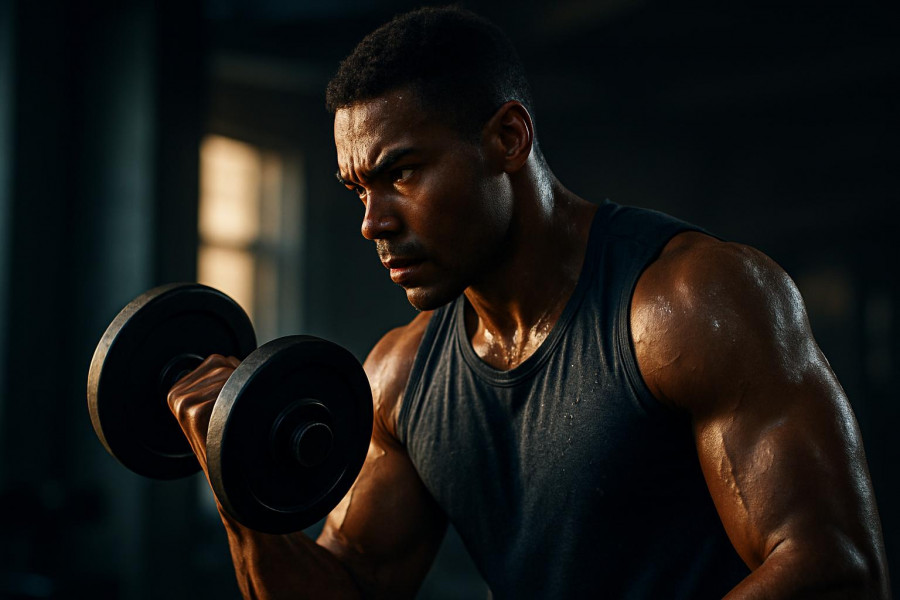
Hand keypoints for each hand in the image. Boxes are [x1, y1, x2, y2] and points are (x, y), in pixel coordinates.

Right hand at [166, 354, 239, 471]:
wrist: (227, 476)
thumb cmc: (225, 441)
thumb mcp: (213, 406)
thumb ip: (214, 380)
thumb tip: (230, 360)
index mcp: (176, 391)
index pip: (218, 361)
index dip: (234, 377)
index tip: (230, 403)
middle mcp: (176, 395)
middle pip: (225, 366)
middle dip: (239, 385)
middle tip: (235, 414)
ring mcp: (184, 403)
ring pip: (231, 376)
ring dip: (243, 394)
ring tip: (235, 419)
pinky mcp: (196, 411)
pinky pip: (233, 390)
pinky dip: (243, 403)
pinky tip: (235, 422)